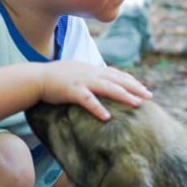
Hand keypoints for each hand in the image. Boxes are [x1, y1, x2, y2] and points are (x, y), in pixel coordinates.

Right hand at [37, 62, 151, 120]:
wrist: (36, 77)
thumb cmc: (55, 78)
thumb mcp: (77, 73)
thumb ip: (90, 77)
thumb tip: (102, 84)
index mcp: (92, 69)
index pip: (116, 74)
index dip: (131, 81)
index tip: (144, 89)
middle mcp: (90, 73)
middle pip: (118, 79)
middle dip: (135, 87)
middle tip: (149, 96)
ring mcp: (82, 81)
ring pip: (108, 87)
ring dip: (124, 96)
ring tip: (137, 104)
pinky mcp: (72, 90)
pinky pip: (87, 100)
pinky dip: (98, 108)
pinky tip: (107, 117)